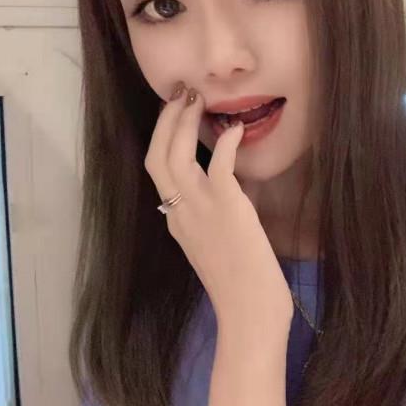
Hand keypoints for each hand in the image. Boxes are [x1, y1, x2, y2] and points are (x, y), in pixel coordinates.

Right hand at [145, 83, 293, 340]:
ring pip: (174, 155)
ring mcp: (198, 209)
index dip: (163, 139)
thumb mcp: (220, 244)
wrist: (249, 312)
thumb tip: (240, 184)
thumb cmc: (241, 285)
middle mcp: (179, 212)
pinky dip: (225, 143)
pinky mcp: (226, 208)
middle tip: (179, 94)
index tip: (175, 116)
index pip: (159, 172)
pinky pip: (218, 165)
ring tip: (195, 98)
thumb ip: (221, 213)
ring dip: (182, 122)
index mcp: (176, 221)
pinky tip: (234, 129)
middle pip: (155, 156)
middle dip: (164, 121)